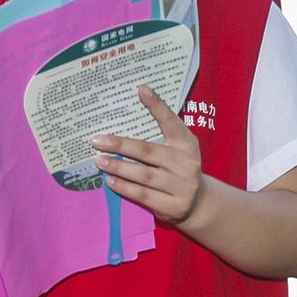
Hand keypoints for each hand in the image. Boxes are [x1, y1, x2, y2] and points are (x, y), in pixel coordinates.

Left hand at [93, 87, 205, 224]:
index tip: (141, 89)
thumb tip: (124, 118)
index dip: (157, 105)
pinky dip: (125, 188)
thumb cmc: (178, 169)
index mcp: (186, 143)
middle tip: (98, 141)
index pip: (171, 121)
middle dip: (121, 145)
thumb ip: (158, 136)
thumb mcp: (175, 148)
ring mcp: (183, 186)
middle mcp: (187, 163)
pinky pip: (144, 195)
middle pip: (149, 152)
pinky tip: (111, 181)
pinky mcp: (174, 206)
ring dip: (119, 168)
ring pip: (145, 175)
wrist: (198, 202)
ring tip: (101, 161)